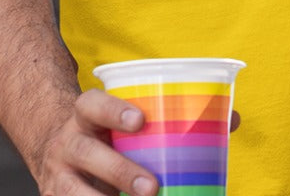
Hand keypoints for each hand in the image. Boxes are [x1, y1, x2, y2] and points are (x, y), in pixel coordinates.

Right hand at [36, 89, 241, 195]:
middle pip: (86, 151)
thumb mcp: (127, 120)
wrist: (58, 152)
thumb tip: (231, 119)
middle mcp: (68, 141)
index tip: (141, 118)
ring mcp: (59, 174)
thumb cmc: (110, 134)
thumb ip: (171, 118)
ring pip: (74, 190)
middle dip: (119, 170)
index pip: (92, 103)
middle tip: (153, 186)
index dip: (113, 108)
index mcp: (87, 113)